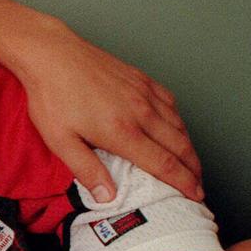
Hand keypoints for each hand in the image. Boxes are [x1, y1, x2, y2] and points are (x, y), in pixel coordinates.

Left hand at [17, 28, 202, 201]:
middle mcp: (140, 112)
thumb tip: (108, 196)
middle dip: (194, 169)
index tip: (196, 196)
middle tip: (198, 187)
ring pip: (178, 124)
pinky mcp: (140, 79)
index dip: (184, 183)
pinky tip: (176, 127)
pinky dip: (179, 120)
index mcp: (122, 131)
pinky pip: (170, 102)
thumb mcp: (60, 140)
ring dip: (189, 147)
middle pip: (180, 146)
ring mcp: (143, 93)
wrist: (51, 54)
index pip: (164, 164)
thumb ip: (86, 169)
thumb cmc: (52, 96)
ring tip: (191, 164)